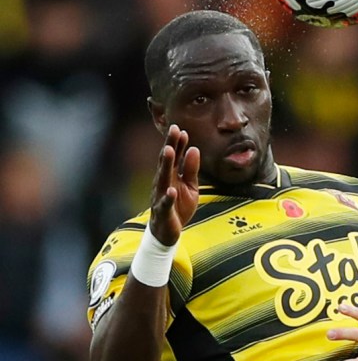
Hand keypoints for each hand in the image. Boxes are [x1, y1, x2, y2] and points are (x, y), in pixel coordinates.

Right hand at [149, 125, 199, 244]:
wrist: (168, 231)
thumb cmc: (179, 205)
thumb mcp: (190, 186)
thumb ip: (191, 169)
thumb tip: (194, 149)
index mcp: (171, 175)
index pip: (174, 156)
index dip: (178, 144)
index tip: (181, 130)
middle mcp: (163, 182)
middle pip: (167, 162)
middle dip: (170, 146)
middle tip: (174, 130)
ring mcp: (161, 196)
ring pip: (163, 178)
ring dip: (166, 164)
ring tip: (169, 151)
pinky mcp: (163, 211)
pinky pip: (165, 203)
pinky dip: (168, 197)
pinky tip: (171, 190)